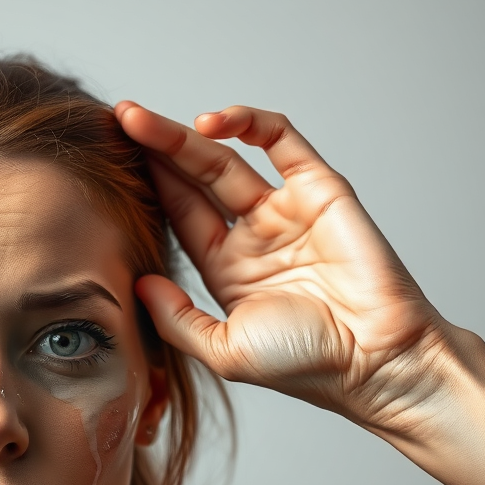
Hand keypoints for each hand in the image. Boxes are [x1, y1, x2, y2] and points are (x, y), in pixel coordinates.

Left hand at [117, 102, 448, 432]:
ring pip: (226, 158)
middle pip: (193, 179)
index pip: (177, 215)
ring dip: (183, 136)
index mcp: (225, 269)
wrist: (375, 361)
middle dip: (154, 150)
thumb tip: (139, 282)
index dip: (145, 186)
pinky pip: (282, 143)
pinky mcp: (320, 190)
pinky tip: (209, 123)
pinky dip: (250, 125)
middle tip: (117, 120)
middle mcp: (251, 235)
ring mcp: (284, 210)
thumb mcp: (223, 350)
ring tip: (139, 121)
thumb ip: (177, 318)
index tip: (108, 162)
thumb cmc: (305, 364)